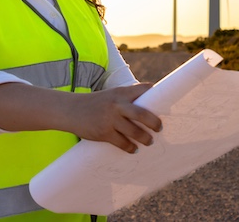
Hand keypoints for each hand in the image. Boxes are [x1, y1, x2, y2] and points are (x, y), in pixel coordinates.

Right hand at [0, 82, 161, 154]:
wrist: (70, 110)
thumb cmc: (96, 103)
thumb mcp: (111, 95)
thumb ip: (127, 99)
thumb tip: (148, 108)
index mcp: (120, 92)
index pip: (144, 90)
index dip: (156, 94)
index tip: (167, 102)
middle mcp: (117, 104)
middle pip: (143, 114)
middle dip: (155, 122)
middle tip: (159, 128)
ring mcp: (110, 119)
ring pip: (134, 132)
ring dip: (145, 138)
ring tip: (149, 141)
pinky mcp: (103, 133)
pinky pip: (122, 143)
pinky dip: (130, 147)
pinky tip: (133, 149)